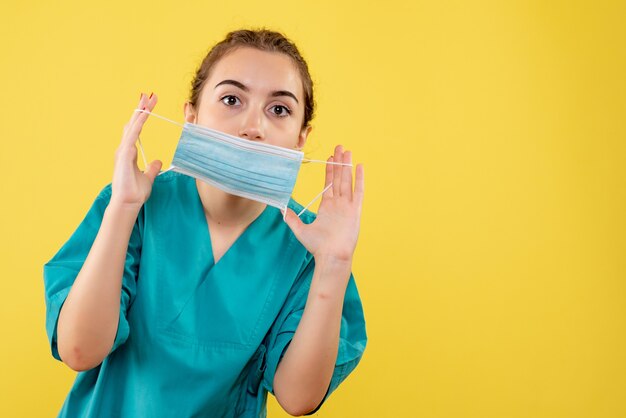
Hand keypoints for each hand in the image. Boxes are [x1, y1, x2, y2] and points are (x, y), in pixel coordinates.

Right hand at [110, 93, 161, 210]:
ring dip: (141, 112)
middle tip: (148, 95)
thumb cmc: (135, 192)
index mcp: (128, 152)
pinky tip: (143, 114)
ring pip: (133, 126)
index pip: (136, 130)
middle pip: (133, 124)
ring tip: (148, 98)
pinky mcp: (124, 154)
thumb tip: (158, 161)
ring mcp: (123, 150)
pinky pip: (133, 135)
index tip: (149, 105)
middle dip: (141, 109)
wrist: (127, 202)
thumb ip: (152, 168)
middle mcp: (124, 148)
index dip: (142, 117)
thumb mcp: (148, 177)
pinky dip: (138, 124)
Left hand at [284, 145, 363, 263]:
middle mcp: (338, 204)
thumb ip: (293, 219)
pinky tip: (359, 166)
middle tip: (339, 147)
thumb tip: (282, 210)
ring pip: (347, 181)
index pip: (329, 184)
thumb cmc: (318, 247)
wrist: (331, 256)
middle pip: (338, 178)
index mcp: (327, 207)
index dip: (329, 170)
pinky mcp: (355, 210)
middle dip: (339, 162)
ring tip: (347, 151)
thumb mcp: (301, 230)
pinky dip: (359, 179)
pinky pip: (358, 191)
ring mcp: (347, 206)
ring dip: (347, 166)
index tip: (329, 158)